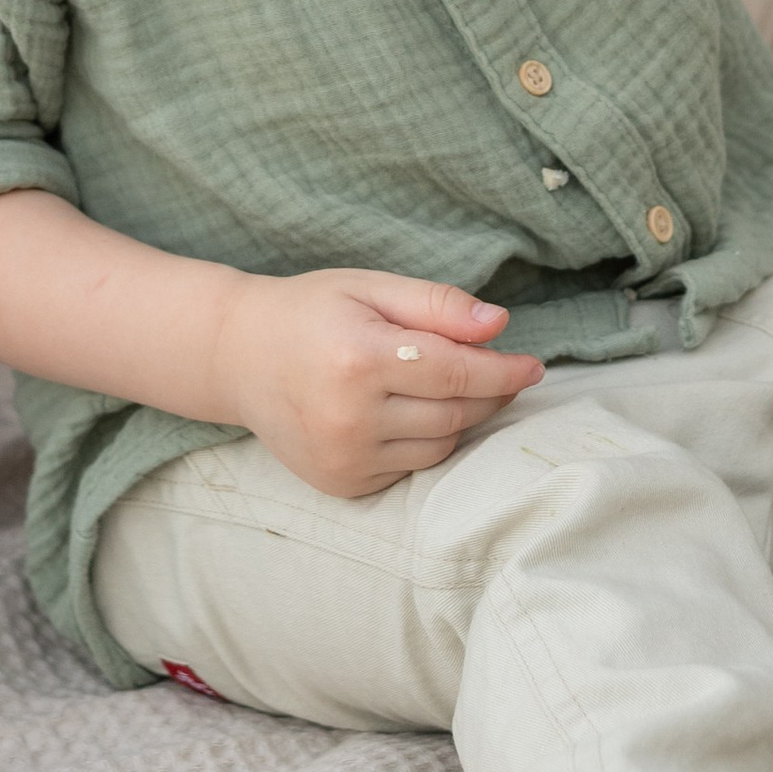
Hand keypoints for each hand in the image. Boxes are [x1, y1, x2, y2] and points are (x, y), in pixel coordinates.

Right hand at [209, 268, 543, 498]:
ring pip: (440, 445)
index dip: (504, 370)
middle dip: (489, 392)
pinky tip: (409, 411)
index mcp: (358, 359)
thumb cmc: (311, 312)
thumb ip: (435, 305)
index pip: (457, 372)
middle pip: (455, 413)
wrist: (238, 357)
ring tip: (446, 383)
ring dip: (460, 416)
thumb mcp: (369, 287)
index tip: (534, 365)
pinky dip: (426, 440)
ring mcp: (344, 458)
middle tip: (501, 368)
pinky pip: (412, 467)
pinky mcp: (343, 484)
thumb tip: (499, 325)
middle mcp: (349, 418)